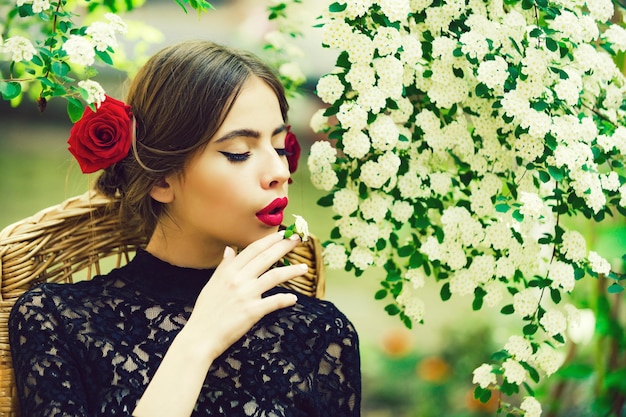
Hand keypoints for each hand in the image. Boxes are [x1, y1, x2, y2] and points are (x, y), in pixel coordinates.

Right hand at [183, 231, 305, 360]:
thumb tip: (230, 249)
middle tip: (297, 239)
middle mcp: (238, 279)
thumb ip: (224, 266)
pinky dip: (285, 300)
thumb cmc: (205, 312)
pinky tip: (294, 298)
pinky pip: (274, 302)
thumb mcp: (212, 284)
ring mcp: (246, 295)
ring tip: (304, 268)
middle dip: (284, 247)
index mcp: (228, 271)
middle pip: (266, 258)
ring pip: (274, 276)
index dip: (269, 240)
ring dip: (292, 271)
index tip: (282, 234)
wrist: (200, 336)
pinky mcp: (252, 311)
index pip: (253, 249)